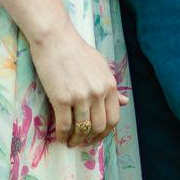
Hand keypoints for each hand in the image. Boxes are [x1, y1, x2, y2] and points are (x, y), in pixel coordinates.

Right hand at [30, 28, 123, 149]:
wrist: (54, 38)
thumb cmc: (76, 50)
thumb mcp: (100, 67)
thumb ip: (111, 87)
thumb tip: (124, 102)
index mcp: (109, 85)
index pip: (114, 119)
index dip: (105, 132)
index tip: (97, 136)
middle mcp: (98, 93)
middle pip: (98, 127)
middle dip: (91, 139)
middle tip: (82, 142)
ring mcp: (80, 97)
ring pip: (82, 129)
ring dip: (76, 140)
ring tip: (70, 141)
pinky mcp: (61, 98)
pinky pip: (64, 125)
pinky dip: (62, 135)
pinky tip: (59, 136)